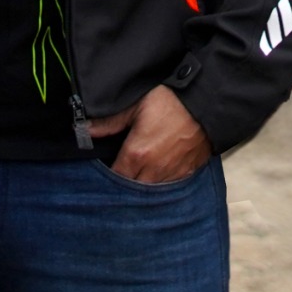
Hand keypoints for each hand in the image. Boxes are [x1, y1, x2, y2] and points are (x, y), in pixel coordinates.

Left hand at [87, 84, 211, 183]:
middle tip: (119, 172)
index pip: (116, 177)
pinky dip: (160, 182)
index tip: (104, 169)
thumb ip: (109, 121)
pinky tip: (156, 173)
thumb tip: (84, 130)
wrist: (206, 104)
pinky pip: (169, 185)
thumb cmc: (170, 101)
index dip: (108, 175)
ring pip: (151, 190)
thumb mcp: (136, 105)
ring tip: (136, 174)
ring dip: (142, 184)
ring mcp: (172, 173)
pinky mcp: (188, 172)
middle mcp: (154, 170)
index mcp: (137, 154)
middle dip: (124, 183)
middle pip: (132, 188)